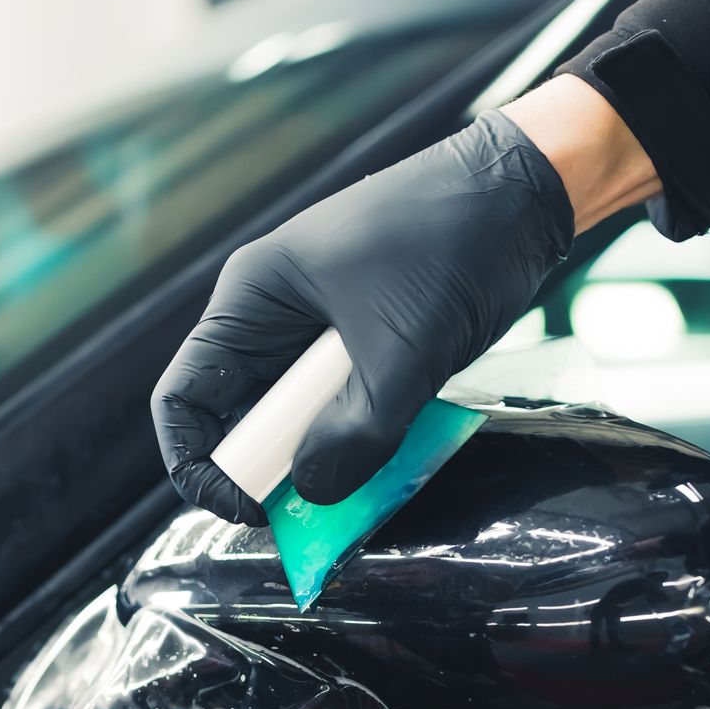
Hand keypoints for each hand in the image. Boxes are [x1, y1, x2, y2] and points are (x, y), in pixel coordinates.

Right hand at [151, 109, 572, 523]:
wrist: (524, 192)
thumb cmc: (451, 241)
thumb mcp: (403, 347)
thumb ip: (358, 429)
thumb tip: (314, 491)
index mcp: (254, 298)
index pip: (185, 395)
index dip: (199, 463)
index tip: (242, 509)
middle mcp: (275, 315)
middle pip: (238, 413)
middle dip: (265, 470)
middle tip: (308, 515)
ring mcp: (323, 329)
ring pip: (297, 417)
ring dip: (320, 459)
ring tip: (356, 491)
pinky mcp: (369, 342)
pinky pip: (344, 407)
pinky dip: (360, 440)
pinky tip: (390, 459)